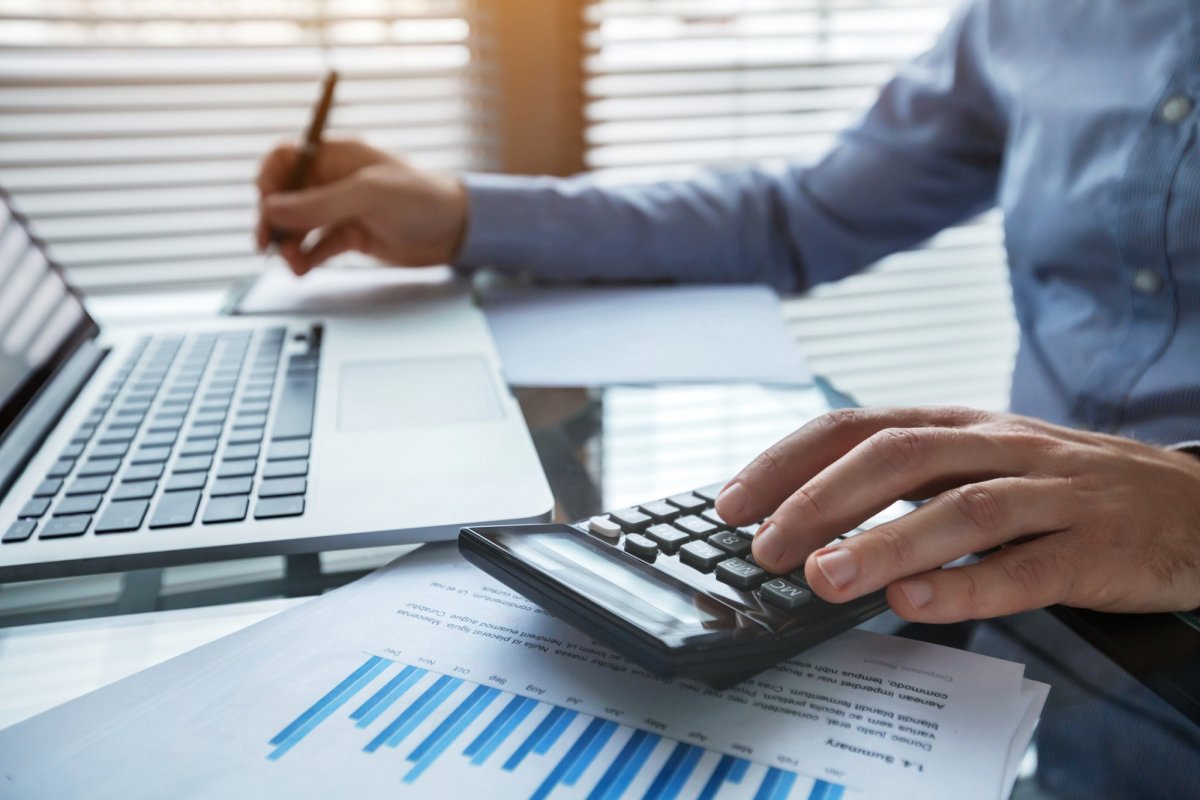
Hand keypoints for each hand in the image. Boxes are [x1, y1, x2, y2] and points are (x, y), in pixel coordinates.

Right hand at [255, 137, 467, 275]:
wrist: (459, 230)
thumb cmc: (422, 198)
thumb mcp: (368, 195)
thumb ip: (318, 204)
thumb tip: (270, 209)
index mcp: (337, 156)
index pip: (286, 158)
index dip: (270, 180)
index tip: (266, 206)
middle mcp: (335, 180)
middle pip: (287, 196)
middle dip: (274, 220)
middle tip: (268, 245)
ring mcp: (343, 209)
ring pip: (300, 225)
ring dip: (290, 244)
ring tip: (292, 264)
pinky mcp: (352, 235)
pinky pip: (318, 246)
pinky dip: (307, 258)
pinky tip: (302, 270)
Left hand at [714, 406, 1199, 621]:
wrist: (1194, 506)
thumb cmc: (1066, 487)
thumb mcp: (983, 461)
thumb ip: (910, 481)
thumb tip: (809, 512)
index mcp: (962, 425)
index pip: (860, 427)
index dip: (790, 460)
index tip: (732, 502)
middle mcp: (1000, 449)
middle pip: (899, 458)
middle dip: (820, 501)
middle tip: (762, 547)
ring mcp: (1051, 497)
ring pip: (961, 510)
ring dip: (883, 544)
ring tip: (821, 579)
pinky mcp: (1094, 551)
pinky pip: (1025, 568)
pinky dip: (965, 586)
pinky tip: (913, 606)